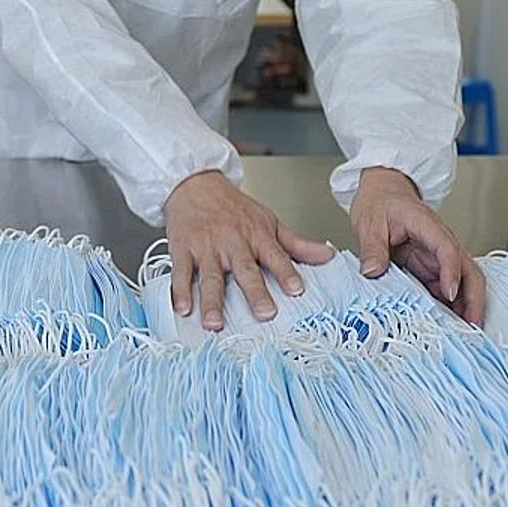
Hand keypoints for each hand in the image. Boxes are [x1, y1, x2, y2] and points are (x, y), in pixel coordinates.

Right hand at [164, 170, 333, 330]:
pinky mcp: (182, 249)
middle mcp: (232, 242)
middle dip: (255, 292)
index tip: (296, 290)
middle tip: (264, 313)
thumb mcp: (268, 221)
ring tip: (215, 323)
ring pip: (211, 276)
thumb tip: (327, 255)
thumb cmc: (233, 207)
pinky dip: (180, 291)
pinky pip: (180, 272)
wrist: (195, 183)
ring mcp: (206, 247)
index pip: (276, 256)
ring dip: (212, 301)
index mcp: (256, 235)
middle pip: (245, 270)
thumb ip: (297, 243)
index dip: (287, 273)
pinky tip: (183, 309)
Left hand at [350, 167, 484, 325]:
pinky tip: (445, 324)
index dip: (451, 272)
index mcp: (428, 226)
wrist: (383, 193)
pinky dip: (448, 306)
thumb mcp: (371, 222)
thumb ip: (373, 247)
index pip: (447, 249)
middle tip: (470, 323)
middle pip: (468, 270)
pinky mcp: (430, 268)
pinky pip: (444, 288)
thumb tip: (373, 271)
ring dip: (464, 306)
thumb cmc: (381, 202)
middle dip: (474, 297)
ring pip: (461, 283)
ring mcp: (437, 257)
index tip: (450, 293)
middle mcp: (440, 243)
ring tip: (461, 332)